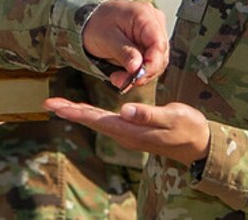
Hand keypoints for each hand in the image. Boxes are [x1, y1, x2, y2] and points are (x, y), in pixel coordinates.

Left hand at [43, 97, 208, 165]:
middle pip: (92, 121)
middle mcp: (125, 134)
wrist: (199, 143)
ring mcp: (128, 133)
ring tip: (60, 105)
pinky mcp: (132, 129)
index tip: (57, 107)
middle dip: (70, 111)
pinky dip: (92, 113)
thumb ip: (148, 114)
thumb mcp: (172, 118)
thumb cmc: (188, 128)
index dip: (76, 112)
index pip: (97, 120)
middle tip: (48, 103)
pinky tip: (86, 110)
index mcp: (131, 130)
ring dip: (78, 112)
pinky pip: (106, 121)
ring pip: (98, 121)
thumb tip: (124, 109)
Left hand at [81, 0, 168, 89]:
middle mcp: (154, 21)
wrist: (92, 20)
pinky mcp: (151, 43)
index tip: (138, 78)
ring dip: (139, 74)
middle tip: (120, 81)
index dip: (152, 64)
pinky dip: (138, 71)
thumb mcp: (106, 38)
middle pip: (160, 54)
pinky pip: (151, 61)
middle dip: (143, 72)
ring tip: (118, 79)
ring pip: (157, 61)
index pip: (158, 43)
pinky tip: (123, 74)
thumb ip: (124, 52)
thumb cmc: (98, 24)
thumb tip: (137, 68)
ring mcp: (155, 32)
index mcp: (144, 15)